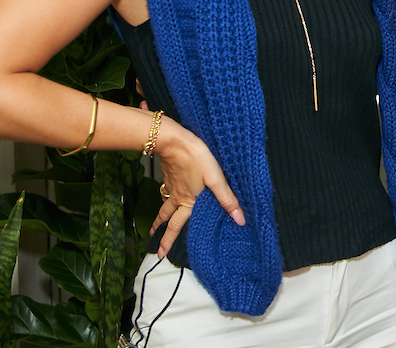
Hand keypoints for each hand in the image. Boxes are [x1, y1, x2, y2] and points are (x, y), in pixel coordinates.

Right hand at [151, 117, 244, 257]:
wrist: (173, 141)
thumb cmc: (195, 158)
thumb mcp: (215, 178)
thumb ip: (227, 198)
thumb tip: (239, 219)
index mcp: (188, 201)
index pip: (177, 225)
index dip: (169, 240)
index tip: (161, 254)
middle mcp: (178, 196)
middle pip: (167, 219)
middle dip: (161, 234)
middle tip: (156, 248)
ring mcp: (172, 186)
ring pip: (164, 206)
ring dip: (161, 218)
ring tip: (157, 226)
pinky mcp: (170, 175)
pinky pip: (166, 193)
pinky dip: (165, 200)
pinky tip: (168, 196)